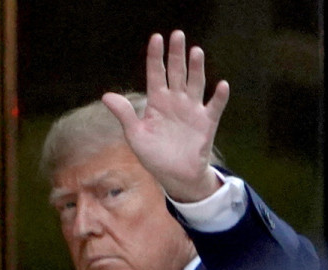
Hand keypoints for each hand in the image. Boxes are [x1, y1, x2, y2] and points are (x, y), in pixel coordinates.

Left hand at [102, 30, 229, 202]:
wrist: (175, 176)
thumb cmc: (154, 155)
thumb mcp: (135, 135)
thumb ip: (124, 114)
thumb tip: (106, 95)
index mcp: (157, 102)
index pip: (156, 74)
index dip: (155, 57)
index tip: (156, 38)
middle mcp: (176, 101)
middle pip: (177, 72)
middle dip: (176, 55)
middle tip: (178, 35)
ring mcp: (192, 110)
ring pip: (196, 84)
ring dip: (196, 69)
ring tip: (196, 52)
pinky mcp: (207, 123)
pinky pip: (214, 107)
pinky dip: (219, 97)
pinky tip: (221, 86)